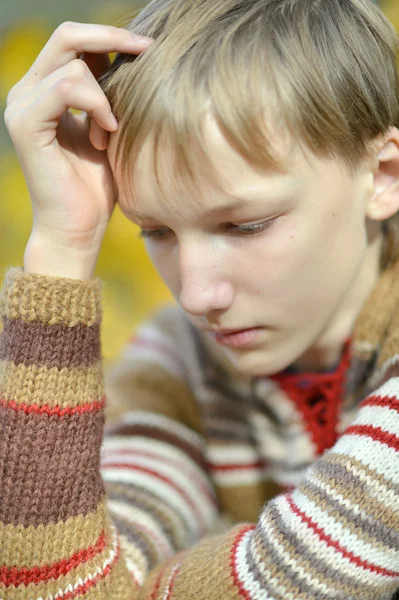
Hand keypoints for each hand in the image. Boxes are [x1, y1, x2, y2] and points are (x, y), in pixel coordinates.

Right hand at [4, 22, 151, 276]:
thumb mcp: (109, 129)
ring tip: (112, 132)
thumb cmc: (98, 186)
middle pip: (67, 36)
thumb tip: (128, 56)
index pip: (73, 40)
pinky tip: (107, 132)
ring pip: (72, 62)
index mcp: (44, 90)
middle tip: (147, 50)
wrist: (78, 228)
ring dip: (105, 95)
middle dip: (112, 38)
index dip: (110, 35)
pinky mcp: (25, 124)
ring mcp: (22, 106)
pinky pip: (65, 89)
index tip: (148, 46)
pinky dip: (95, 105)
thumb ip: (107, 93)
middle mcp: (27, 91)